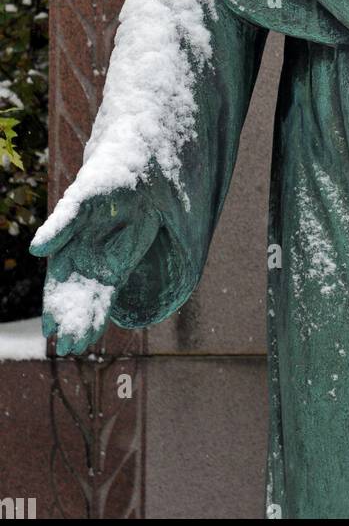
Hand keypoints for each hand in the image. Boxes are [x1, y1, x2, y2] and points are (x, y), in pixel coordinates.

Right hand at [29, 189, 160, 355]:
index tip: (49, 328)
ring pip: (87, 302)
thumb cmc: (103, 185)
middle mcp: (78, 262)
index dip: (52, 306)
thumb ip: (61, 226)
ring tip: (77, 347)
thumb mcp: (81, 203)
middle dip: (68, 322)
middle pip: (71, 299)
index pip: (56, 284)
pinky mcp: (117, 269)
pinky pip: (106, 297)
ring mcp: (98, 267)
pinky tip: (92, 333)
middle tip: (66, 347)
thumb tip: (36, 251)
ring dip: (82, 324)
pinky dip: (99, 315)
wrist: (135, 178)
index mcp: (64, 248)